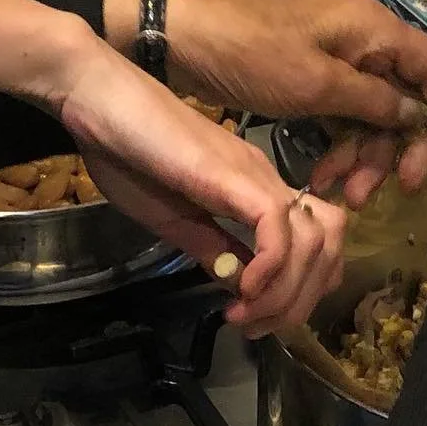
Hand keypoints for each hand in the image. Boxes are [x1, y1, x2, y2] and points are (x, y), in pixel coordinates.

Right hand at [59, 51, 344, 336]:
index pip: (317, 241)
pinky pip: (277, 226)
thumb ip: (212, 248)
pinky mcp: (233, 174)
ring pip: (315, 241)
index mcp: (254, 189)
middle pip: (329, 245)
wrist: (97, 99)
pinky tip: (241, 289)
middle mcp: (266, 179)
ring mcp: (254, 174)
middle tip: (254, 327)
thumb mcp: (173, 218)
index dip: (300, 289)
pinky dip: (270, 269)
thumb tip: (242, 287)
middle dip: (300, 302)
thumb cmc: (125, 151)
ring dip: (286, 294)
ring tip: (245, 314)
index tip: (252, 317)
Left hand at [161, 0, 426, 205]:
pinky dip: (338, 149)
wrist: (186, 43)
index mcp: (373, 28)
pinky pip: (342, 118)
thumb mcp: (318, 83)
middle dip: (399, 146)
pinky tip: (324, 181)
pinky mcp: (313, 83)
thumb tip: (418, 116)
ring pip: (373, 116)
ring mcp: (337, 63)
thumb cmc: (254, 56)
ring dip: (365, 157)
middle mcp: (363, 42)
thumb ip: (375, 100)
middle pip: (405, 98)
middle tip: (395, 188)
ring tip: (345, 194)